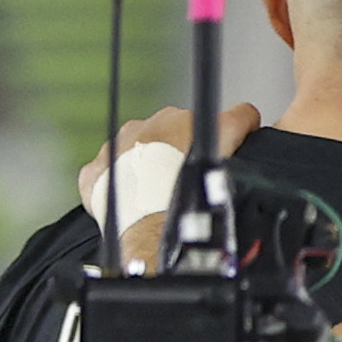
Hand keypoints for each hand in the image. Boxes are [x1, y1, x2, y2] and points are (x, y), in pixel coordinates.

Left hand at [78, 102, 262, 216]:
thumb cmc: (186, 195)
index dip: (206, 139)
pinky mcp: (94, 175)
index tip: (209, 155)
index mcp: (175, 119)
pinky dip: (115, 189)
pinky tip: (130, 204)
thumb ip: (239, 123)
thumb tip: (247, 114)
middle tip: (182, 185)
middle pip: (162, 139)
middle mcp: (142, 128)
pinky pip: (102, 177)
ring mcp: (114, 150)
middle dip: (172, 157)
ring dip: (143, 172)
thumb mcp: (227, 148)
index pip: (196, 121)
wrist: (152, 227)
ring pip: (132, 156)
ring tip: (155, 198)